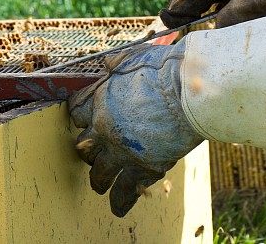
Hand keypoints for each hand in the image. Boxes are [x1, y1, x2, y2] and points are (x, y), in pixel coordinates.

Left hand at [69, 43, 202, 216]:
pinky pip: (123, 191)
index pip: (76, 112)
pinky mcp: (142, 168)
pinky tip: (117, 207)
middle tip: (96, 152)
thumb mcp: (132, 57)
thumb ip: (115, 63)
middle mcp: (104, 129)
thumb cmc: (164, 69)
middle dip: (88, 149)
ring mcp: (121, 151)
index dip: (81, 116)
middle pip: (83, 146)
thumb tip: (106, 62)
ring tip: (101, 183)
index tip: (86, 120)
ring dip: (99, 178)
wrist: (190, 89)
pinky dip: (120, 201)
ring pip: (98, 173)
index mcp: (100, 100)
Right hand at [160, 0, 265, 28]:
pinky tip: (238, 35)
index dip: (181, 8)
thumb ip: (233, 14)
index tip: (164, 23)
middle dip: (199, 18)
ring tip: (217, 38)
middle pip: (208, 1)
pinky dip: (239, 26)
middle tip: (182, 35)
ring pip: (225, 11)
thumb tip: (214, 30)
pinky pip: (241, 14)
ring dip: (224, 25)